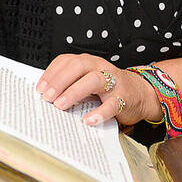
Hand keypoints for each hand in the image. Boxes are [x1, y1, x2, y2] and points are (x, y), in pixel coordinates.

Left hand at [36, 53, 159, 126]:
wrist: (141, 93)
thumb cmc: (109, 88)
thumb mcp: (88, 81)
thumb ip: (71, 84)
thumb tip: (45, 96)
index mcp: (88, 62)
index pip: (66, 61)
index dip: (51, 74)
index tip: (40, 89)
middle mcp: (100, 67)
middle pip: (78, 66)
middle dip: (60, 81)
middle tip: (48, 97)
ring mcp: (113, 81)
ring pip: (94, 80)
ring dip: (75, 91)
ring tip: (61, 105)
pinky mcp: (124, 97)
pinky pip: (111, 104)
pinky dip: (99, 112)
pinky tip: (88, 120)